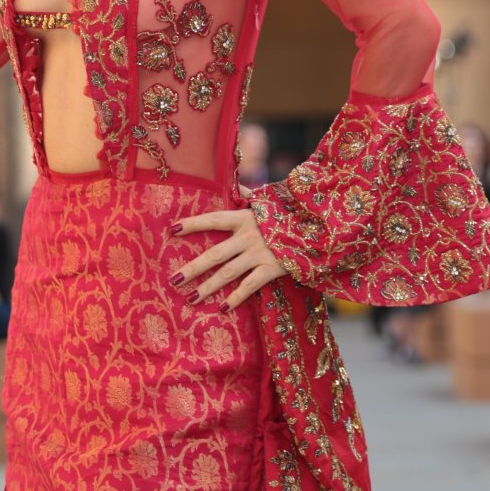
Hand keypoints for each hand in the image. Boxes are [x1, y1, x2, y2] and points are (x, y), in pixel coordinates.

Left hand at [169, 193, 285, 312]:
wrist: (317, 226)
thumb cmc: (288, 213)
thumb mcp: (268, 200)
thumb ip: (248, 194)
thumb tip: (235, 182)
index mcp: (244, 217)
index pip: (213, 219)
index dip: (193, 224)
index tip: (172, 230)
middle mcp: (248, 236)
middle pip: (214, 254)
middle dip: (193, 268)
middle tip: (174, 279)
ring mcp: (258, 253)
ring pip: (227, 273)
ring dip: (208, 287)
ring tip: (191, 298)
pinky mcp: (271, 269)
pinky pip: (249, 286)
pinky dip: (235, 297)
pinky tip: (223, 308)